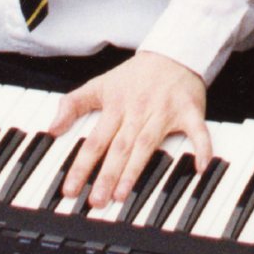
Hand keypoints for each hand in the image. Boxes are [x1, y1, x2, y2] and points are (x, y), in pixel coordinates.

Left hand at [48, 49, 211, 208]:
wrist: (172, 51)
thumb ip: (73, 105)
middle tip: (96, 202)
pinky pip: (196, 131)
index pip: (95, 140)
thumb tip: (52, 129)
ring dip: (135, 169)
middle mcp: (138, 109)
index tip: (70, 190)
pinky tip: (200, 167)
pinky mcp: (189, 110)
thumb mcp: (100, 84)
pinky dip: (201, 147)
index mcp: (116, 105)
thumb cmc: (135, 75)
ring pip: (147, 143)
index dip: (81, 166)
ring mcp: (164, 111)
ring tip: (121, 194)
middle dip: (106, 175)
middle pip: (119, 146)